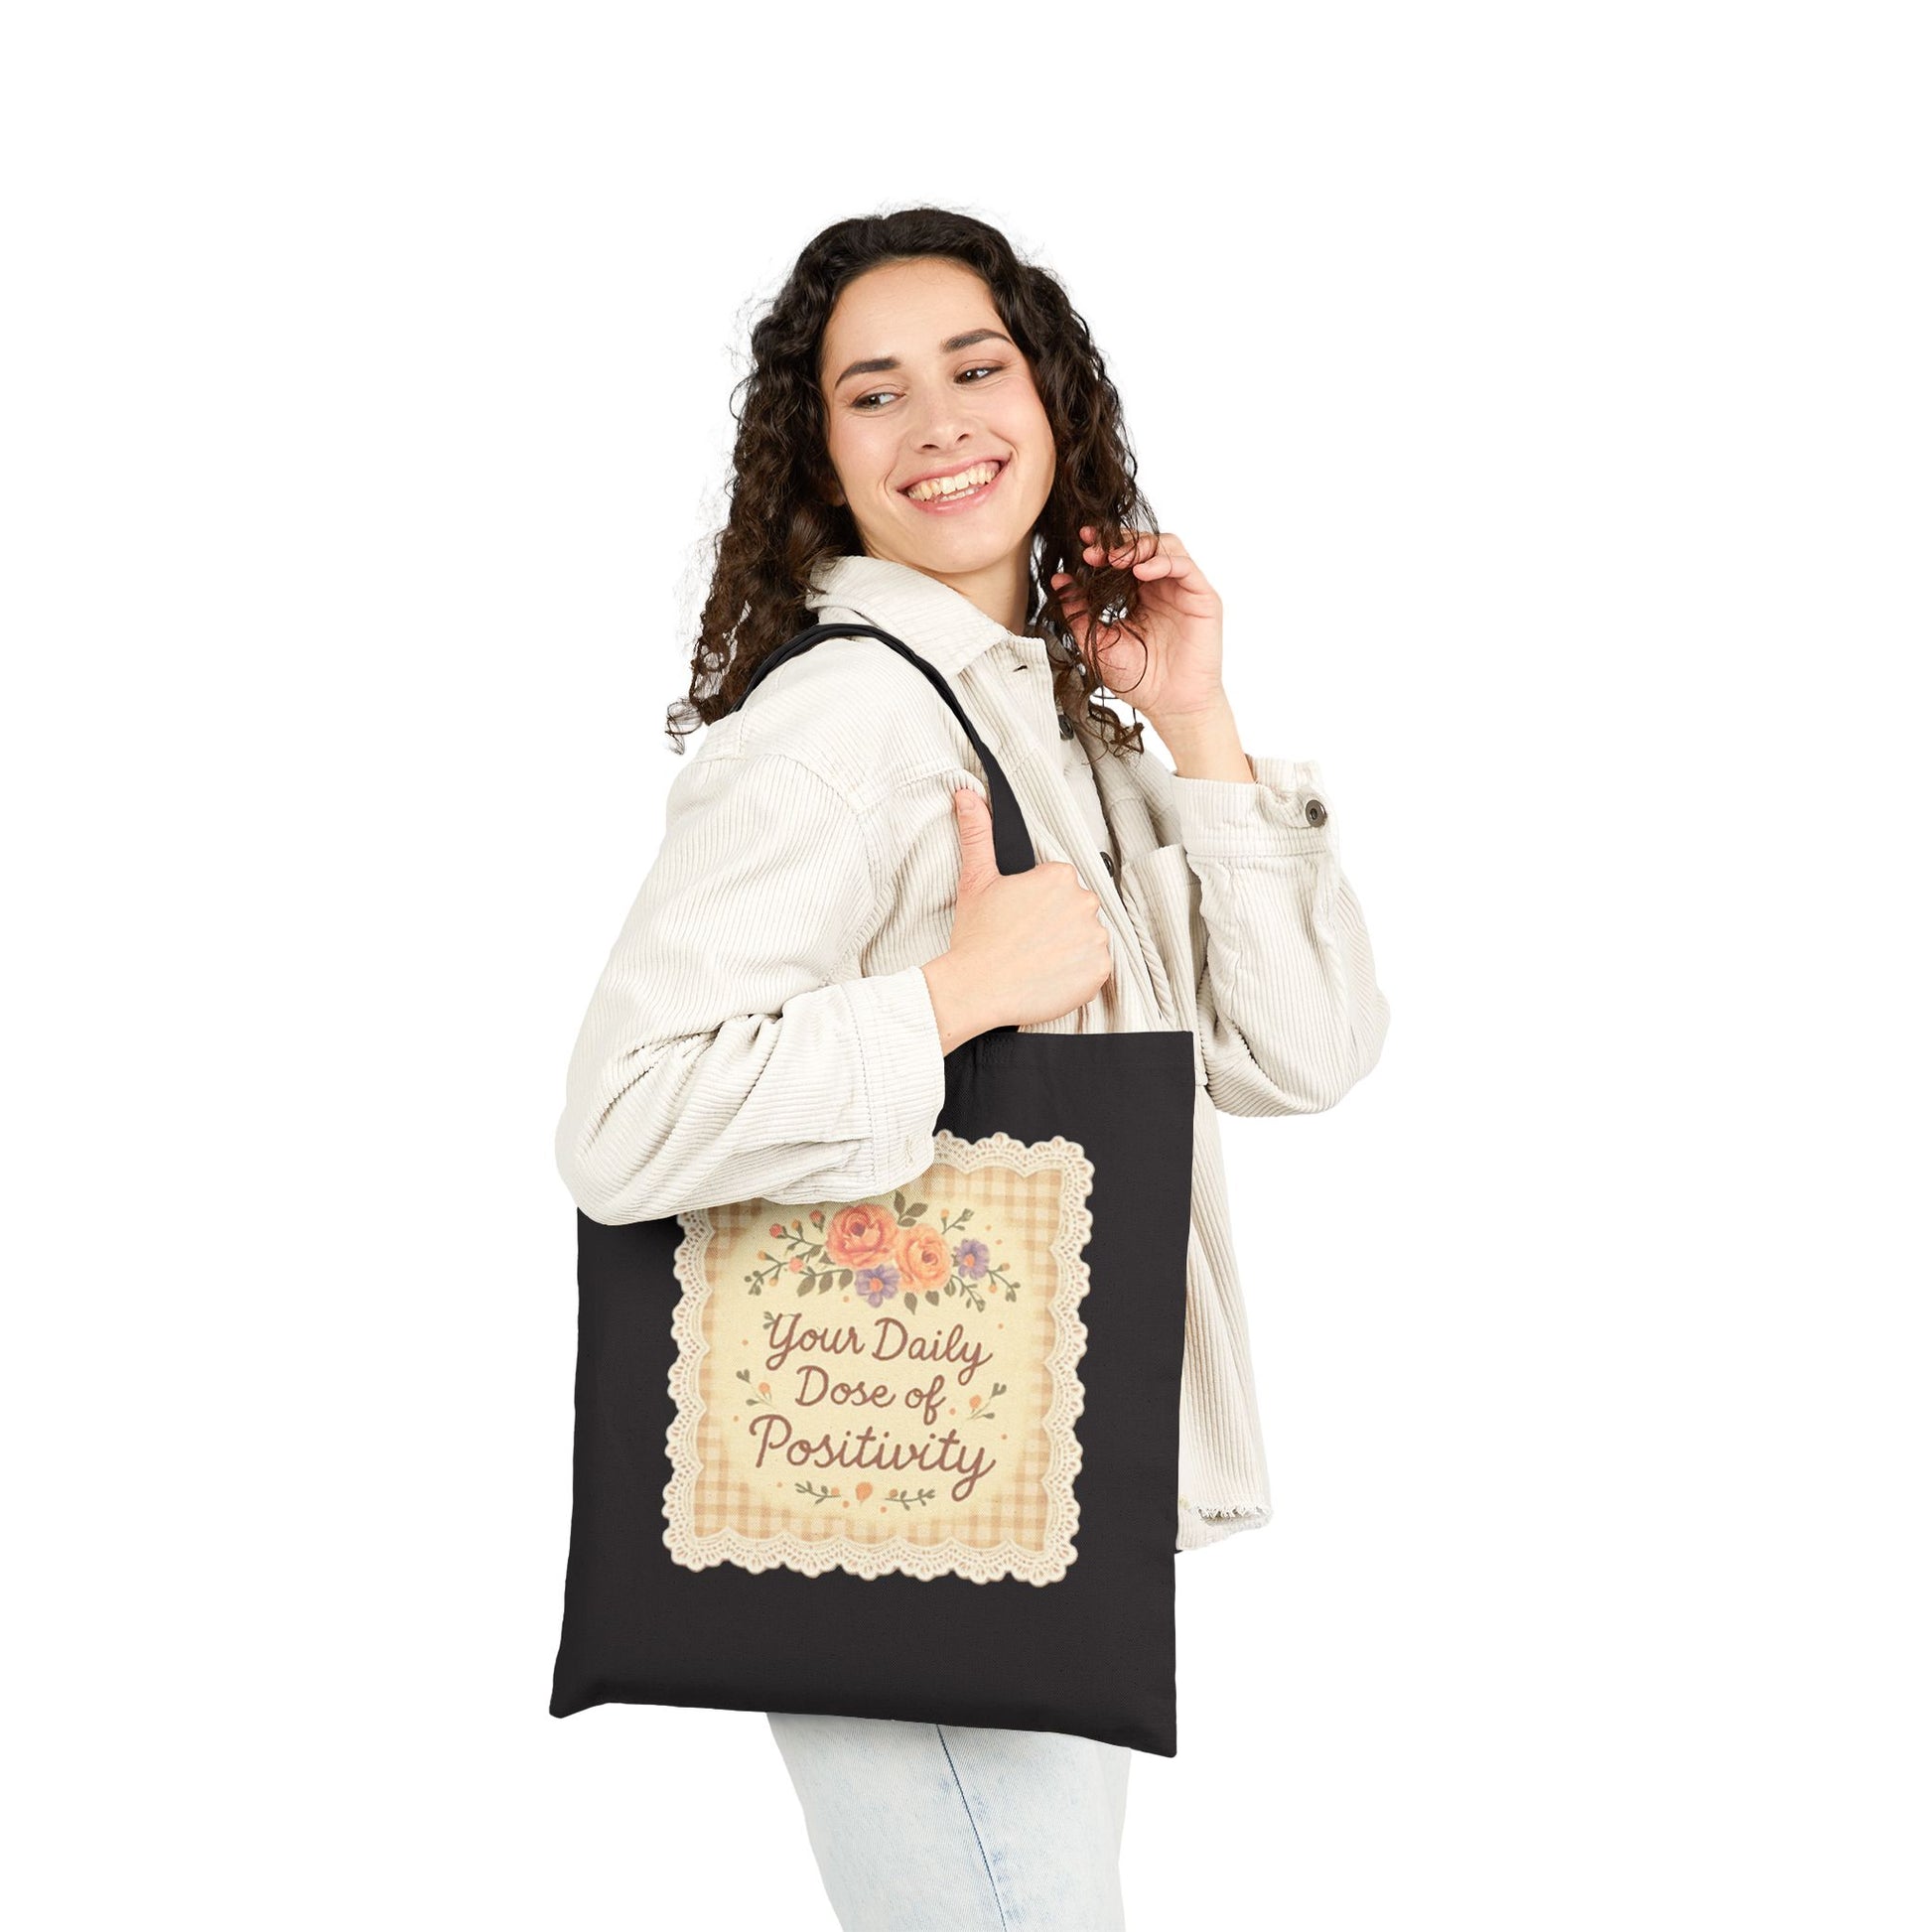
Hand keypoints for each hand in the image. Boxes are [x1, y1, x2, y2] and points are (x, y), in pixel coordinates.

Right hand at [921, 787, 1111, 1042]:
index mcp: (1059, 876)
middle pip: (1077, 909)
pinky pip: (1096, 967)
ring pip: (1088, 937)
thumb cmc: (976, 937)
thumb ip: (977, 833)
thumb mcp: (975, 879)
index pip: (1060, 886)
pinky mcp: (1099, 970)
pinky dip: (1079, 974)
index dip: (1039, 904)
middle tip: (1027, 941)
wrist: (976, 989)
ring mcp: (1095, 937)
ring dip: (1069, 948)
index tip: (1021, 919)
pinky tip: (1051, 975)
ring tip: (1037, 960)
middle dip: (1057, 923)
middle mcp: (1084, 902)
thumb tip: (966, 795)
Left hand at [1049, 527, 1227, 723]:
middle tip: (1093, 550)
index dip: (1103, 546)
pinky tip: (1140, 572)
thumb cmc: (1139, 679)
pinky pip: (1184, 566)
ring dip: (1139, 546)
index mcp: (1138, 594)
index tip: (1081, 544)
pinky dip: (1162, 562)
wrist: (1170, 706)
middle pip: (1143, 544)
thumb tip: (1059, 581)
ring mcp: (1183, 590)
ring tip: (1114, 559)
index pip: (1122, 557)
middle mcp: (1162, 587)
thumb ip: (1079, 612)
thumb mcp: (1098, 642)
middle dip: (1117, 542)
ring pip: (1166, 546)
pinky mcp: (1202, 598)